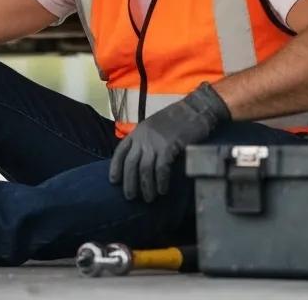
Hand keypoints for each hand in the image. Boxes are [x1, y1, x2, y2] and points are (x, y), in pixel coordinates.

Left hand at [108, 82, 229, 202]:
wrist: (194, 110)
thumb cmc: (176, 119)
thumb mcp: (153, 126)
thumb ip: (145, 140)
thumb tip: (139, 160)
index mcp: (137, 132)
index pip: (120, 151)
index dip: (115, 167)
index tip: (113, 181)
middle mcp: (142, 138)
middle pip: (130, 164)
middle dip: (129, 183)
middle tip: (130, 197)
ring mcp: (155, 142)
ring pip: (144, 169)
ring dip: (145, 186)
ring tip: (148, 199)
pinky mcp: (169, 147)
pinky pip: (161, 169)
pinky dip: (160, 182)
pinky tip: (162, 190)